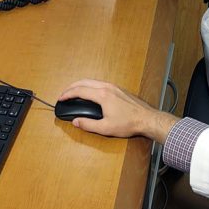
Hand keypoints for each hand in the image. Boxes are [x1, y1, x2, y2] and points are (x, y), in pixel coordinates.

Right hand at [57, 79, 178, 140]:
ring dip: (81, 85)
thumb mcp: (106, 128)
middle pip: (84, 82)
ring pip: (93, 81)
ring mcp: (114, 87)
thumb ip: (88, 124)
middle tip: (64, 94)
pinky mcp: (119, 89)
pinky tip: (90, 93)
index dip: (67, 94)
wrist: (147, 119)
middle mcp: (107, 87)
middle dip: (72, 87)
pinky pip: (100, 83)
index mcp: (102, 95)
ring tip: (74, 92)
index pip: (80, 91)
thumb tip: (76, 121)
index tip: (60, 98)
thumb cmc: (129, 123)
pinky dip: (90, 86)